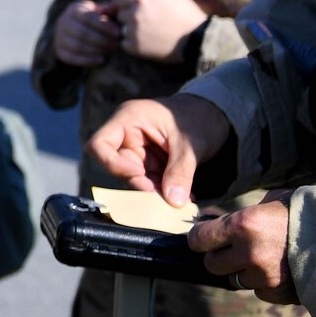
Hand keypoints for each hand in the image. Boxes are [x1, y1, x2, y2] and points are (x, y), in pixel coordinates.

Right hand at [52, 0, 119, 66]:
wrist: (74, 29)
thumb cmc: (94, 19)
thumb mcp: (99, 11)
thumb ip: (108, 10)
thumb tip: (117, 9)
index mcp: (74, 9)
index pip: (88, 18)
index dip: (104, 26)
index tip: (118, 33)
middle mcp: (63, 22)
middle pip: (82, 33)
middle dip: (102, 40)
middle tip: (116, 44)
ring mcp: (59, 37)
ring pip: (77, 46)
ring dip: (96, 50)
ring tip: (110, 51)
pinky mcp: (60, 51)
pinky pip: (73, 58)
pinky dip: (88, 60)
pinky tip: (101, 60)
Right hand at [87, 94, 231, 205]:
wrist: (215, 114)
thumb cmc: (199, 117)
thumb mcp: (190, 144)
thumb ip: (180, 172)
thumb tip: (173, 202)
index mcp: (129, 119)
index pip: (99, 145)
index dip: (112, 164)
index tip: (137, 174)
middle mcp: (127, 135)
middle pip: (118, 167)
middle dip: (140, 185)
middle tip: (166, 198)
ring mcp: (137, 150)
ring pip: (134, 179)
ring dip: (154, 192)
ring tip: (180, 200)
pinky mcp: (149, 162)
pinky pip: (149, 181)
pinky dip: (163, 191)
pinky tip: (182, 197)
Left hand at [109, 0, 208, 62]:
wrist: (197, 39)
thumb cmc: (185, 13)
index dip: (124, 2)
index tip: (136, 7)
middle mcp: (134, 15)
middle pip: (118, 13)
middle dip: (127, 15)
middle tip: (148, 20)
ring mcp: (133, 32)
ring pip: (120, 28)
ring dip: (129, 29)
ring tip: (149, 30)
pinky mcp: (134, 48)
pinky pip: (124, 43)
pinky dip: (132, 42)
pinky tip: (149, 41)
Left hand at [187, 194, 296, 302]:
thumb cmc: (312, 212)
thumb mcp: (276, 201)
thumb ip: (247, 214)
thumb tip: (222, 221)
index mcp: (244, 225)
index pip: (199, 239)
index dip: (200, 238)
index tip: (204, 237)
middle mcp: (249, 253)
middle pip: (212, 264)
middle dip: (219, 256)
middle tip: (235, 247)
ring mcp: (264, 278)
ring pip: (235, 280)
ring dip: (243, 271)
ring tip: (265, 257)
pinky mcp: (279, 294)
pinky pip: (258, 292)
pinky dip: (264, 284)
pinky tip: (282, 270)